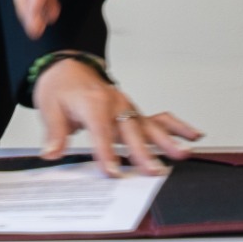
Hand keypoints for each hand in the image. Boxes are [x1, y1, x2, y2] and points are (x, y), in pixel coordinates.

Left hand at [34, 58, 202, 176]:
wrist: (67, 68)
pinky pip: (159, 119)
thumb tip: (51, 152)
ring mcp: (128, 108)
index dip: (106, 153)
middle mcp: (115, 103)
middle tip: (152, 171)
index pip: (101, 130)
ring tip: (182, 154)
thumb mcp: (49, 108)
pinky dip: (177, 127)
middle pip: (131, 130)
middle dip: (143, 152)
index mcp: (94, 102)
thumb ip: (55, 132)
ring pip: (149, 126)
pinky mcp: (134, 114)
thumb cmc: (60, 88)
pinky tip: (193, 136)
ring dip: (166, 141)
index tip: (113, 172)